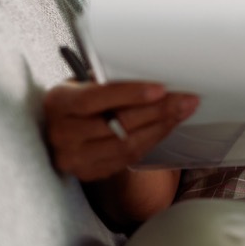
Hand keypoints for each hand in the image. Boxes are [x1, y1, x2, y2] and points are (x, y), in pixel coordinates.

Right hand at [43, 80, 198, 181]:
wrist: (66, 127)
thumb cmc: (82, 98)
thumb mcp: (86, 83)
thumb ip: (111, 81)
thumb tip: (155, 73)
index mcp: (59, 102)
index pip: (93, 98)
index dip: (129, 94)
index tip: (160, 89)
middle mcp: (61, 133)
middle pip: (117, 124)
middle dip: (158, 110)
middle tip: (186, 99)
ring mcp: (73, 157)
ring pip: (126, 144)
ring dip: (161, 126)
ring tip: (182, 111)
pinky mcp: (88, 172)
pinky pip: (127, 159)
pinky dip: (152, 140)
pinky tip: (166, 126)